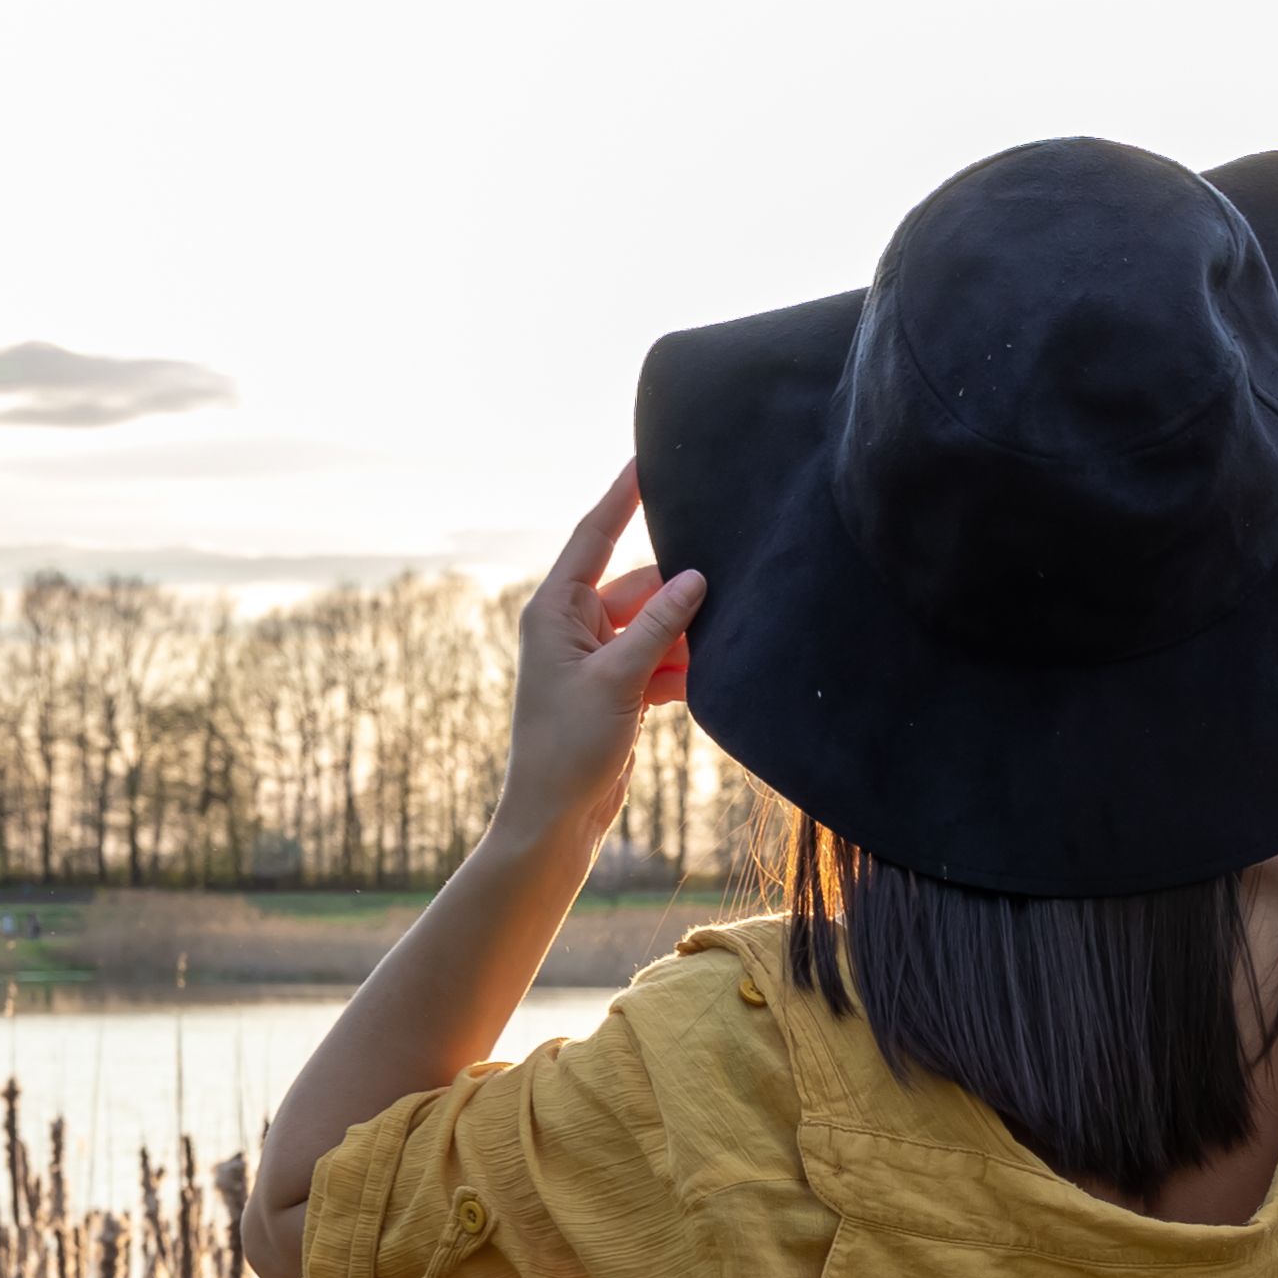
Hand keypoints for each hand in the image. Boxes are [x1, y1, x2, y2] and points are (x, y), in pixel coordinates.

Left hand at [493, 463, 707, 852]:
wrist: (557, 817)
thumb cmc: (568, 747)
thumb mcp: (619, 679)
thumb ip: (658, 625)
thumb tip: (696, 577)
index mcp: (554, 611)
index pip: (594, 537)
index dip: (622, 497)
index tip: (646, 460)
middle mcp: (572, 627)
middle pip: (637, 586)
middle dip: (676, 596)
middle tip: (723, 593)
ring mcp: (596, 658)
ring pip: (654, 625)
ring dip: (681, 639)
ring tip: (713, 649)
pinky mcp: (617, 688)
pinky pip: (657, 660)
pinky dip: (677, 670)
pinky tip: (700, 682)